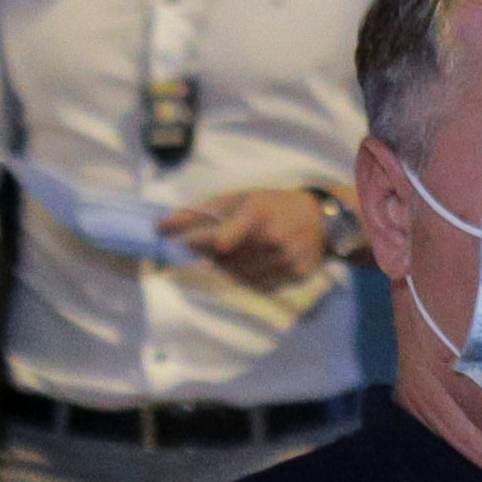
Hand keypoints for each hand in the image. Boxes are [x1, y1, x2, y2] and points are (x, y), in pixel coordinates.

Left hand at [162, 187, 329, 291]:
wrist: (321, 220)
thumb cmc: (271, 204)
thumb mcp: (238, 197)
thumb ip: (197, 212)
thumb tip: (160, 227)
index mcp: (259, 212)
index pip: (222, 238)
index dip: (200, 244)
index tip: (186, 244)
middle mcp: (274, 239)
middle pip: (225, 260)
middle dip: (211, 253)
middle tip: (213, 242)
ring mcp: (285, 261)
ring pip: (237, 275)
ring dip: (227, 266)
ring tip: (237, 249)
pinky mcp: (293, 277)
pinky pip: (255, 285)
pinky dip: (246, 275)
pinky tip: (254, 260)